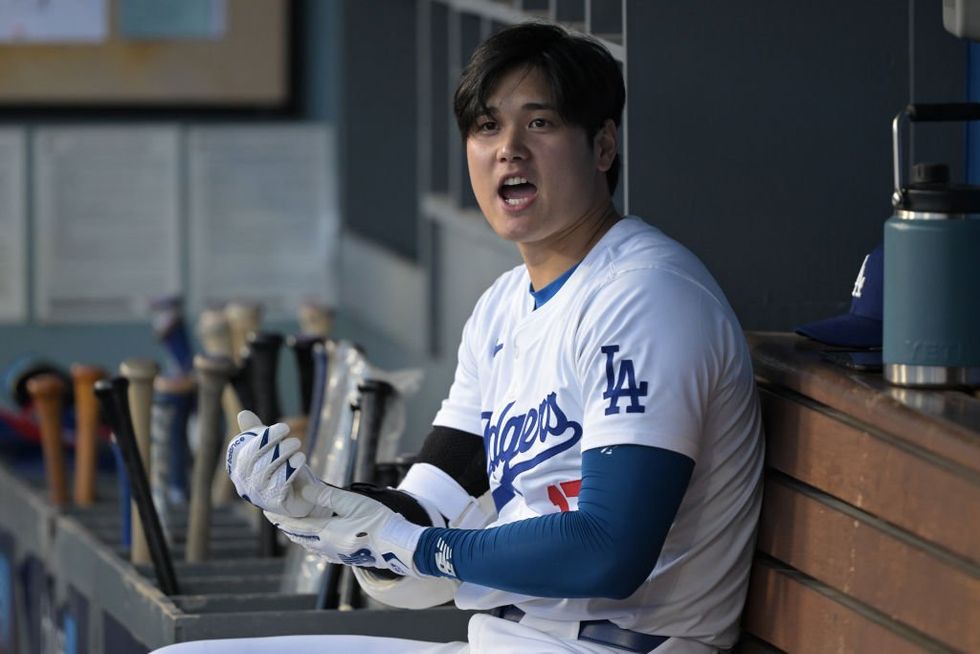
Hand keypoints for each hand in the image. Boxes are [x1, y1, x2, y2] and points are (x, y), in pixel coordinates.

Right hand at [226, 410, 317, 515]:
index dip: (263, 438)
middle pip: (255, 460)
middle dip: (276, 444)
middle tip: (293, 437)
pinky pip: (281, 483)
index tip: (283, 428)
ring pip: (268, 470)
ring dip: (285, 454)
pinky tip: (300, 459)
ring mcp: (258, 495)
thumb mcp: (269, 447)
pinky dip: (291, 468)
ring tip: (297, 445)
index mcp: (239, 468)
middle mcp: (244, 483)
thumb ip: (256, 432)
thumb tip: (243, 414)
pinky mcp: (274, 503)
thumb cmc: (279, 467)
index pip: (245, 452)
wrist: (298, 495)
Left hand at [264, 481, 425, 577]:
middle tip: (275, 514)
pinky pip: (320, 549)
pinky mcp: (346, 557)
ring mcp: (336, 554)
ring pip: (309, 544)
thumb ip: (327, 497)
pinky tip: (315, 536)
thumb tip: (304, 489)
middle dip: (286, 525)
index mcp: (326, 534)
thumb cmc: (379, 522)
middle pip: (299, 536)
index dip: (278, 518)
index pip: (294, 526)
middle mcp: (327, 547)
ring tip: (291, 523)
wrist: (400, 546)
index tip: (266, 509)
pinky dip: (311, 539)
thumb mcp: (353, 503)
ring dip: (298, 533)